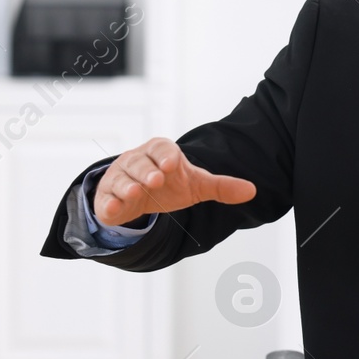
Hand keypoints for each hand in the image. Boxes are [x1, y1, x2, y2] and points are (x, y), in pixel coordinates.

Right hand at [93, 137, 255, 228]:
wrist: (140, 196)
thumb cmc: (169, 184)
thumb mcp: (196, 185)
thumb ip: (221, 187)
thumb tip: (253, 190)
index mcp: (160, 152)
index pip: (162, 147)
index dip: (166, 154)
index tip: (173, 164)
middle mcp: (137, 161)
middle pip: (139, 161)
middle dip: (147, 170)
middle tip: (156, 179)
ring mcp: (119, 179)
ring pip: (120, 179)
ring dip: (127, 185)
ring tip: (135, 192)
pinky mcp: (107, 198)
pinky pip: (105, 199)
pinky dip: (108, 204)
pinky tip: (113, 210)